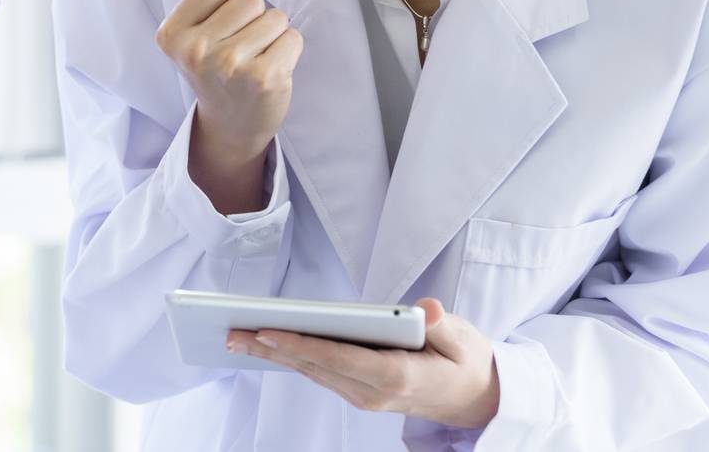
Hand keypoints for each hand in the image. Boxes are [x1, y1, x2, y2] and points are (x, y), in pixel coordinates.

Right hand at [155, 0, 301, 211]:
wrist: (231, 124)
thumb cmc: (218, 62)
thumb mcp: (203, 23)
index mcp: (172, 33)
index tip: (225, 20)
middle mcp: (195, 51)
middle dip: (255, 14)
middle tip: (242, 44)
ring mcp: (229, 66)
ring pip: (275, 16)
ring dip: (273, 32)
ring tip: (256, 56)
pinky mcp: (263, 79)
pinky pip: (293, 37)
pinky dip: (288, 49)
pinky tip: (271, 70)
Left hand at [227, 299, 501, 429]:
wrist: (477, 399)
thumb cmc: (467, 361)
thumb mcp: (464, 339)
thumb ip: (444, 326)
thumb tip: (429, 309)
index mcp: (399, 377)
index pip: (339, 358)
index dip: (301, 344)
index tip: (267, 331)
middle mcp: (375, 393)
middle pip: (315, 367)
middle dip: (271, 349)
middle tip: (231, 332)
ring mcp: (365, 398)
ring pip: (311, 372)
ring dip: (273, 355)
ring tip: (237, 337)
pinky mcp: (360, 394)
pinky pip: (319, 374)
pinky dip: (290, 359)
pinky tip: (266, 346)